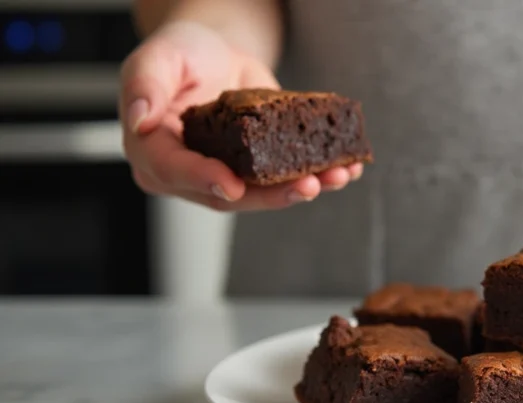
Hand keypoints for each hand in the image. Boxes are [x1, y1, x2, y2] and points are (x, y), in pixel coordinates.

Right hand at [119, 21, 362, 210]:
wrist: (217, 51)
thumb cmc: (182, 53)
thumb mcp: (157, 57)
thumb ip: (144, 85)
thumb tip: (139, 120)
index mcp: (154, 152)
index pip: (176, 172)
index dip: (205, 180)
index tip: (232, 184)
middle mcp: (190, 174)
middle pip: (227, 195)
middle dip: (270, 194)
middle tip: (306, 186)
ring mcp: (227, 176)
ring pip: (263, 193)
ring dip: (302, 189)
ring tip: (335, 177)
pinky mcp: (260, 170)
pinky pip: (286, 179)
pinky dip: (319, 175)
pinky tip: (346, 169)